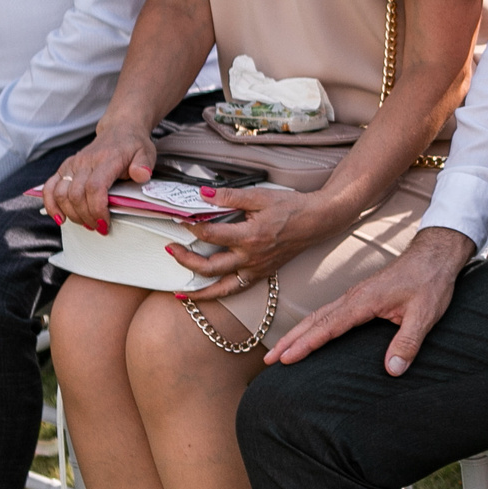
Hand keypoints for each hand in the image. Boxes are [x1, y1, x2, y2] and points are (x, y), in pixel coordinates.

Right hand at [39, 128, 156, 234]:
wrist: (119, 130)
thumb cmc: (132, 145)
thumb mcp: (146, 153)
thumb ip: (144, 165)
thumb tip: (141, 175)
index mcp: (106, 160)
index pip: (95, 187)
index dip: (97, 209)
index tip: (105, 223)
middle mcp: (85, 162)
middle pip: (76, 195)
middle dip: (86, 216)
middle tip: (98, 227)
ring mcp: (72, 164)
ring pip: (61, 194)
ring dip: (72, 214)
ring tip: (86, 223)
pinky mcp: (65, 168)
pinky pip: (49, 187)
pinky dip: (51, 204)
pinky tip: (59, 217)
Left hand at [174, 185, 344, 284]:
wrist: (317, 221)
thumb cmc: (291, 207)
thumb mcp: (260, 196)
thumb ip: (230, 196)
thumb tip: (203, 194)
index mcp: (250, 236)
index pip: (210, 235)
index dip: (191, 227)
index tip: (181, 220)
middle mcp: (251, 257)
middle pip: (209, 267)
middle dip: (185, 260)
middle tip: (170, 249)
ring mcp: (256, 269)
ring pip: (221, 287)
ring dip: (198, 290)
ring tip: (179, 291)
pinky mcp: (261, 274)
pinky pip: (236, 289)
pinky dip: (218, 294)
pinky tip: (206, 293)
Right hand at [265, 224, 471, 369]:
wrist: (434, 256)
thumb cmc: (430, 282)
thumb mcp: (425, 314)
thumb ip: (408, 342)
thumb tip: (393, 370)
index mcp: (364, 301)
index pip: (328, 326)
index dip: (306, 344)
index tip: (286, 359)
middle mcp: (353, 297)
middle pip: (315, 320)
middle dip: (290, 340)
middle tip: (269, 360)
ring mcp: (355, 295)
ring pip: (318, 315)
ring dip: (297, 333)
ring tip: (279, 350)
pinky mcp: (360, 296)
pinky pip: (328, 312)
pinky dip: (312, 325)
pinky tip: (308, 334)